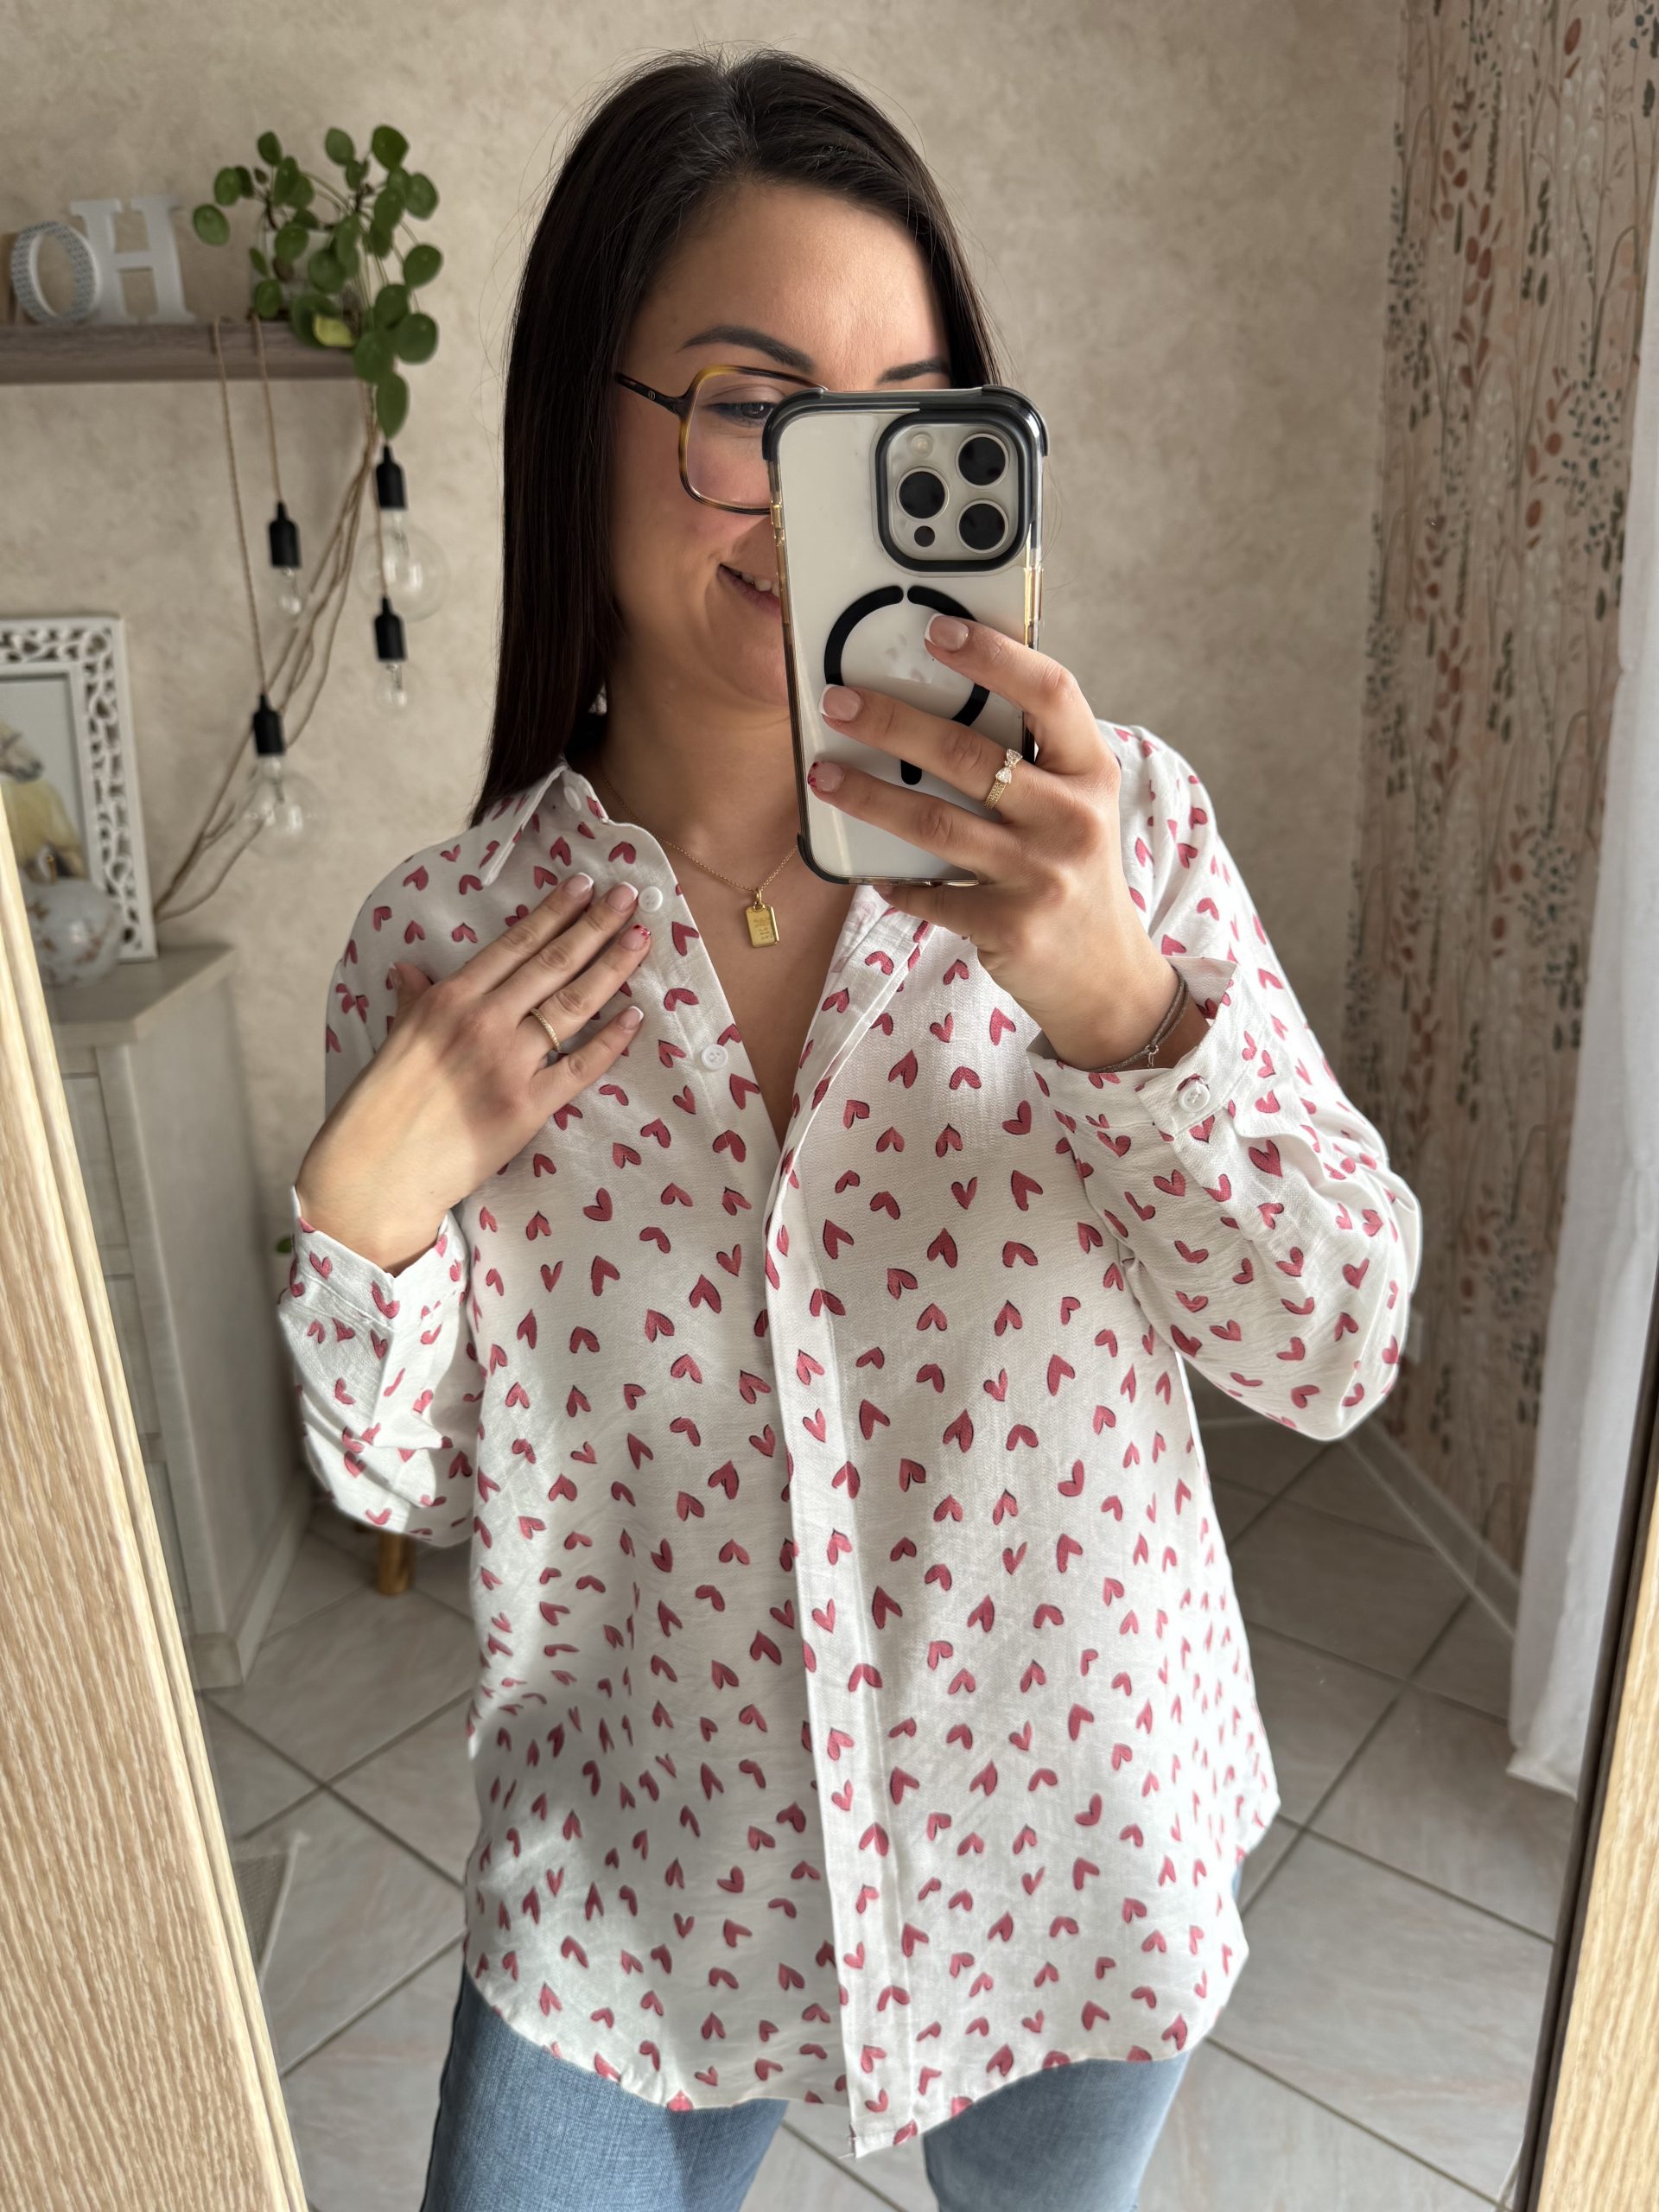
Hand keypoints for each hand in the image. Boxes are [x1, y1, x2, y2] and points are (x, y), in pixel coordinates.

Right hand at [294, 875, 653, 1271]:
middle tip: (628, 896)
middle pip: (553, 963)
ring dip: (612, 968)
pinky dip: (610, 1041)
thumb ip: (413, 1001)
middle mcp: (485, 1021)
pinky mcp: (528, 1107)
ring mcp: (510, 1063)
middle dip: (595, 925)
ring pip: (574, 1005)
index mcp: (450, 999)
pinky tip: (635, 1016)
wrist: (377, 1169)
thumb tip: (411, 969)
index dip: (553, 912)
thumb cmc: (380, 1105)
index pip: (514, 944)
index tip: (583, 885)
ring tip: (640, 938)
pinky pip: (580, 1066)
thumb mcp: (394, 1038)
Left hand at [805, 612, 1182, 1068]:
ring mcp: (1042, 875)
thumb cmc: (1073, 870)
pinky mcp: (1009, 926)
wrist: (1103, 974)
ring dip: (868, 797)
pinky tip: (871, 872)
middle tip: (839, 703)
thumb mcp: (1074, 805)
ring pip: (935, 823)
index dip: (995, 656)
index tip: (937, 630)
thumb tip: (936, 697)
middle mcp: (1073, 819)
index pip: (1051, 693)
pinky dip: (894, 881)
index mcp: (1092, 771)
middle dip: (893, 723)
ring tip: (822, 775)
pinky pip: (930, 892)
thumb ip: (1029, 758)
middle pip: (969, 756)